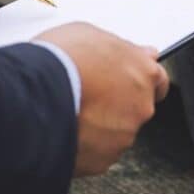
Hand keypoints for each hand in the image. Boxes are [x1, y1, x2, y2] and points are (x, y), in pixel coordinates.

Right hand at [36, 23, 169, 176]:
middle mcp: (141, 107)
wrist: (34, 96)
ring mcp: (123, 136)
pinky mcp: (103, 160)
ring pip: (115, 132)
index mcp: (143, 73)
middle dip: (116, 103)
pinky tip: (64, 130)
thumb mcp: (90, 33)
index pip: (158, 80)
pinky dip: (83, 145)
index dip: (140, 80)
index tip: (129, 82)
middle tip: (88, 95)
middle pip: (135, 108)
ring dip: (99, 125)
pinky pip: (96, 153)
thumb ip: (121, 48)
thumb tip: (137, 52)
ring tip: (69, 112)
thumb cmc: (60, 60)